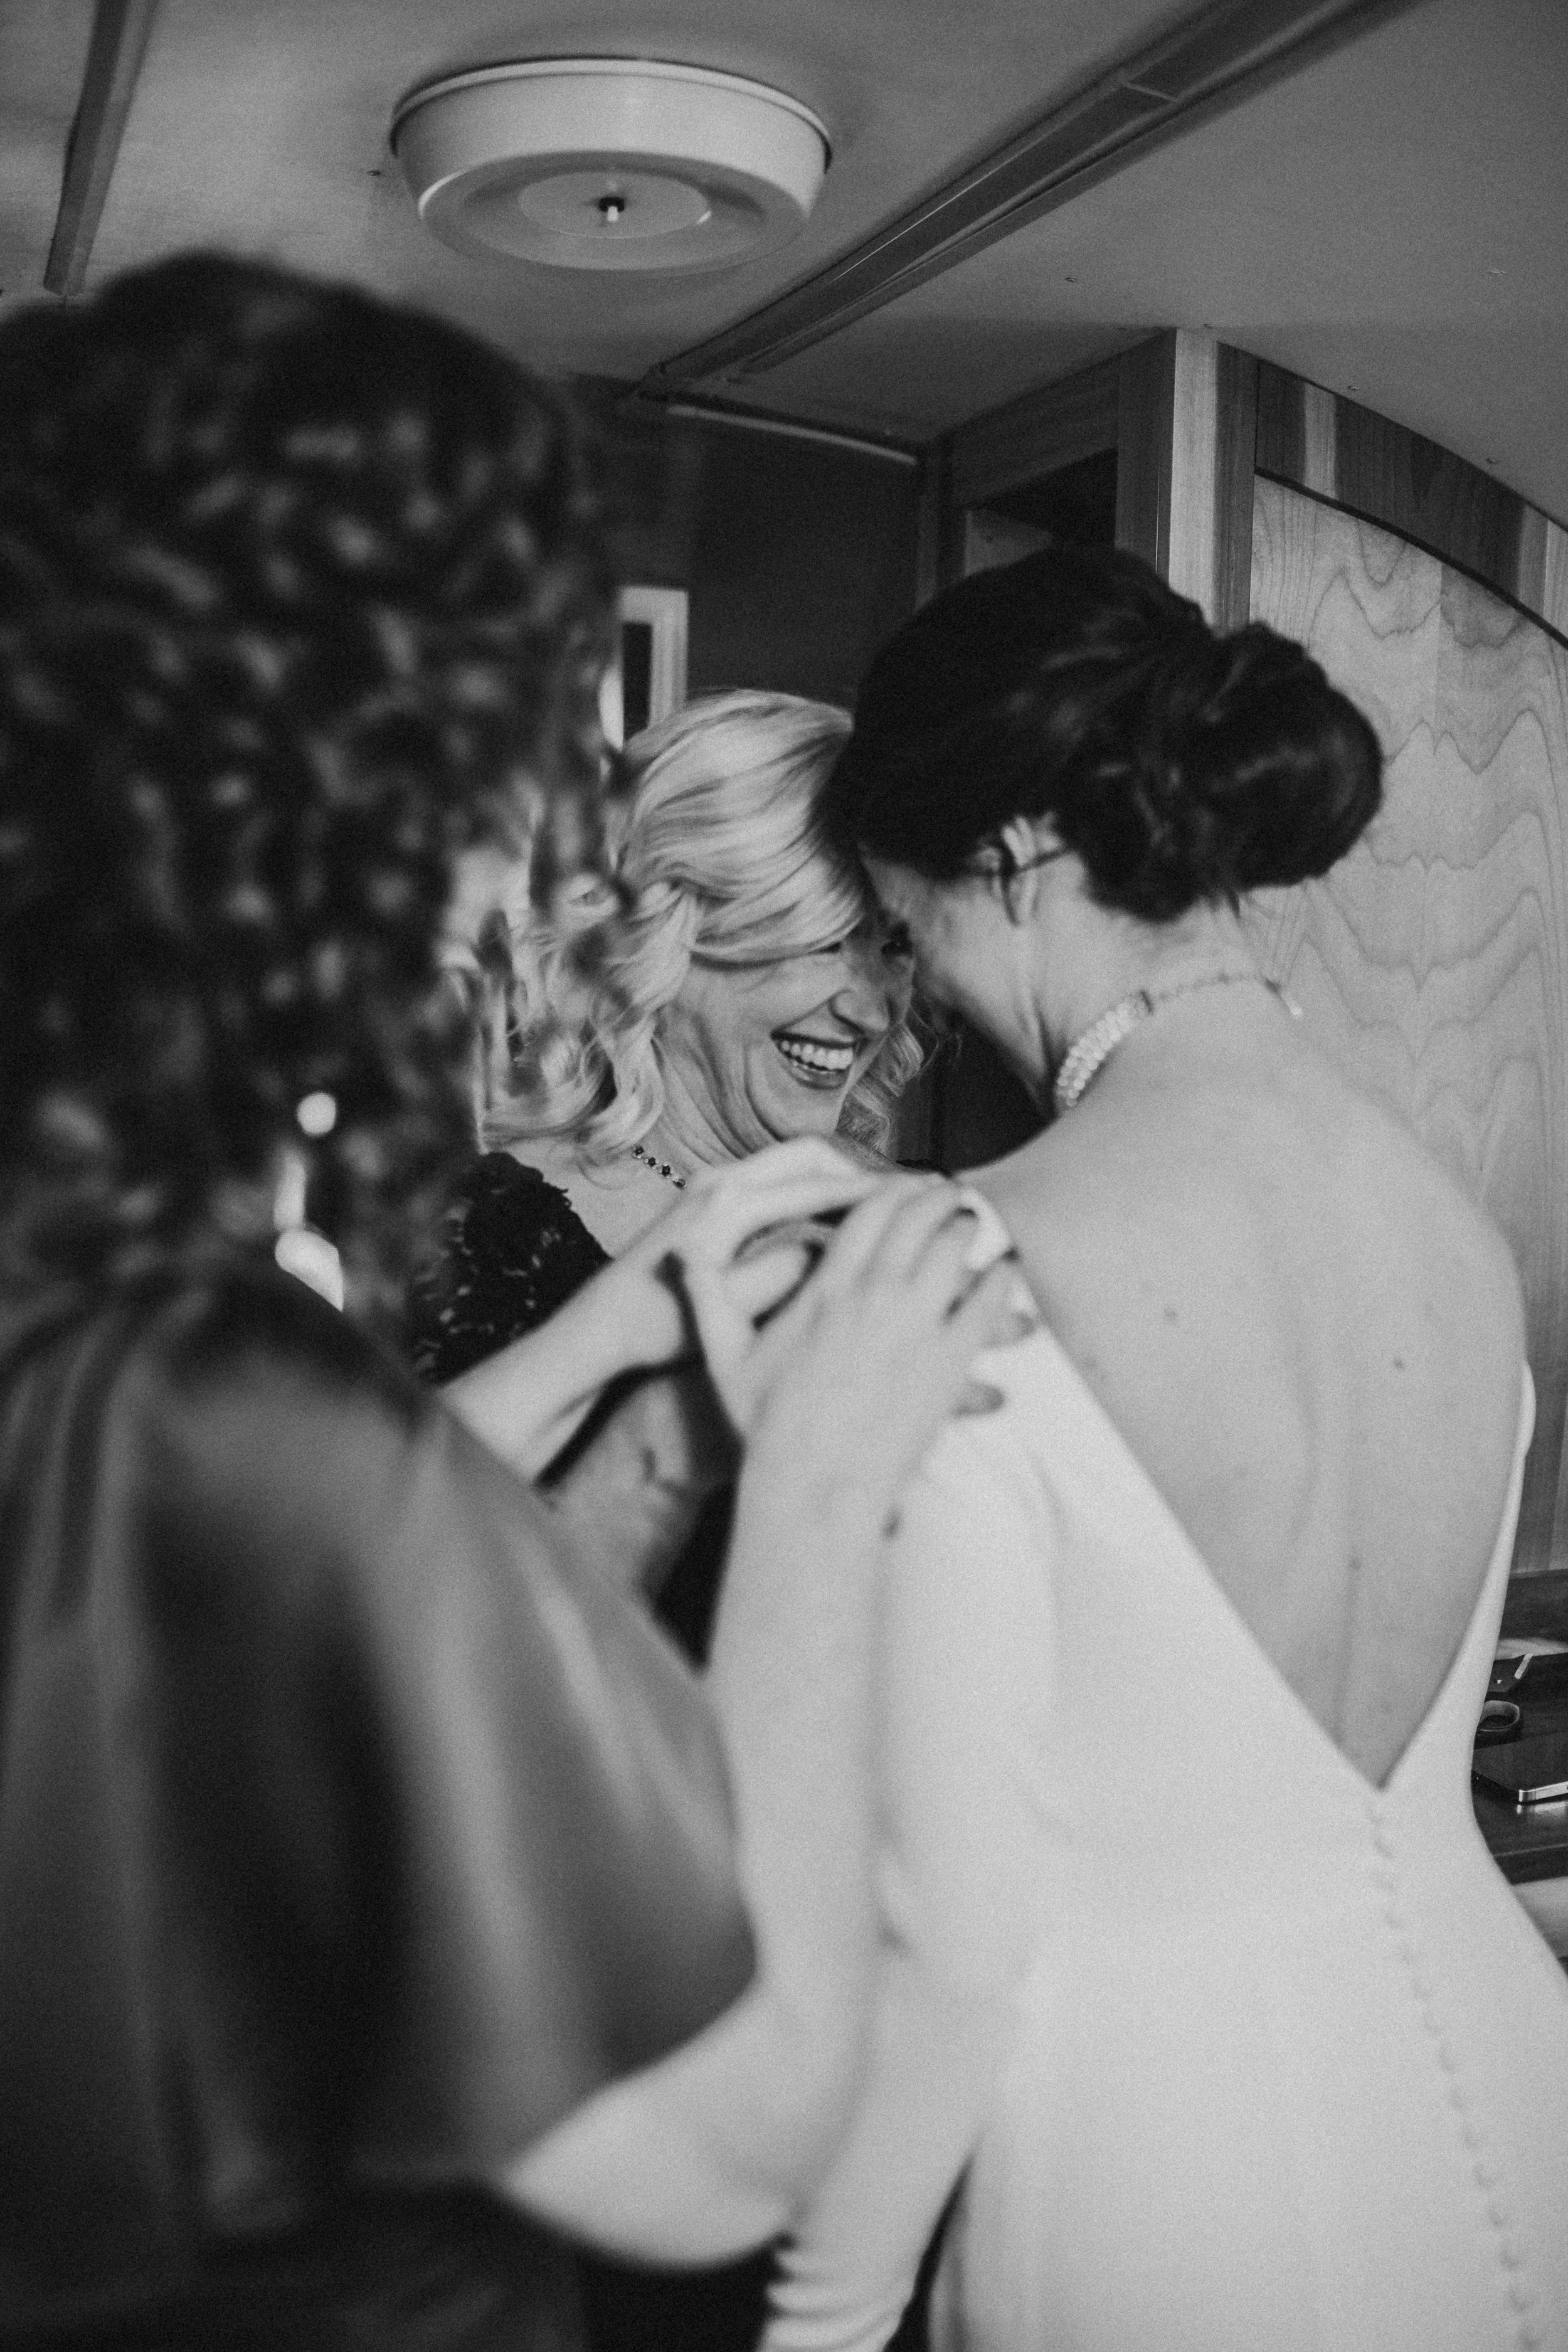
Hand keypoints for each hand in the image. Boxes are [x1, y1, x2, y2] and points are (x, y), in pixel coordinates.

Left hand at [594, 1138, 885, 1371]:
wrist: (599, 1326)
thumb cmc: (657, 1326)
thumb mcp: (727, 1310)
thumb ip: (782, 1274)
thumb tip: (833, 1247)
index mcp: (727, 1203)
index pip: (816, 1185)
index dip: (872, 1193)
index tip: (917, 1200)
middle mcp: (719, 1180)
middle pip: (809, 1154)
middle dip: (860, 1171)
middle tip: (906, 1198)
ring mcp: (711, 1184)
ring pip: (793, 1162)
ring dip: (837, 1178)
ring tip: (883, 1205)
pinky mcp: (708, 1196)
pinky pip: (775, 1178)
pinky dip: (812, 1189)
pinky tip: (838, 1219)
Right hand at [678, 1173, 1034, 1527]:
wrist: (811, 1487)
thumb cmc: (766, 1426)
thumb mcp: (726, 1356)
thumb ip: (707, 1296)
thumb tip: (680, 1249)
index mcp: (826, 1288)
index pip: (867, 1212)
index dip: (892, 1188)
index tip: (907, 1183)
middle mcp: (873, 1296)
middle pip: (916, 1217)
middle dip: (937, 1197)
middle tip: (950, 1194)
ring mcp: (915, 1328)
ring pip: (954, 1249)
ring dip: (968, 1228)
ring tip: (975, 1224)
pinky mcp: (948, 1365)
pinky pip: (987, 1304)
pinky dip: (1000, 1280)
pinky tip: (1006, 1272)